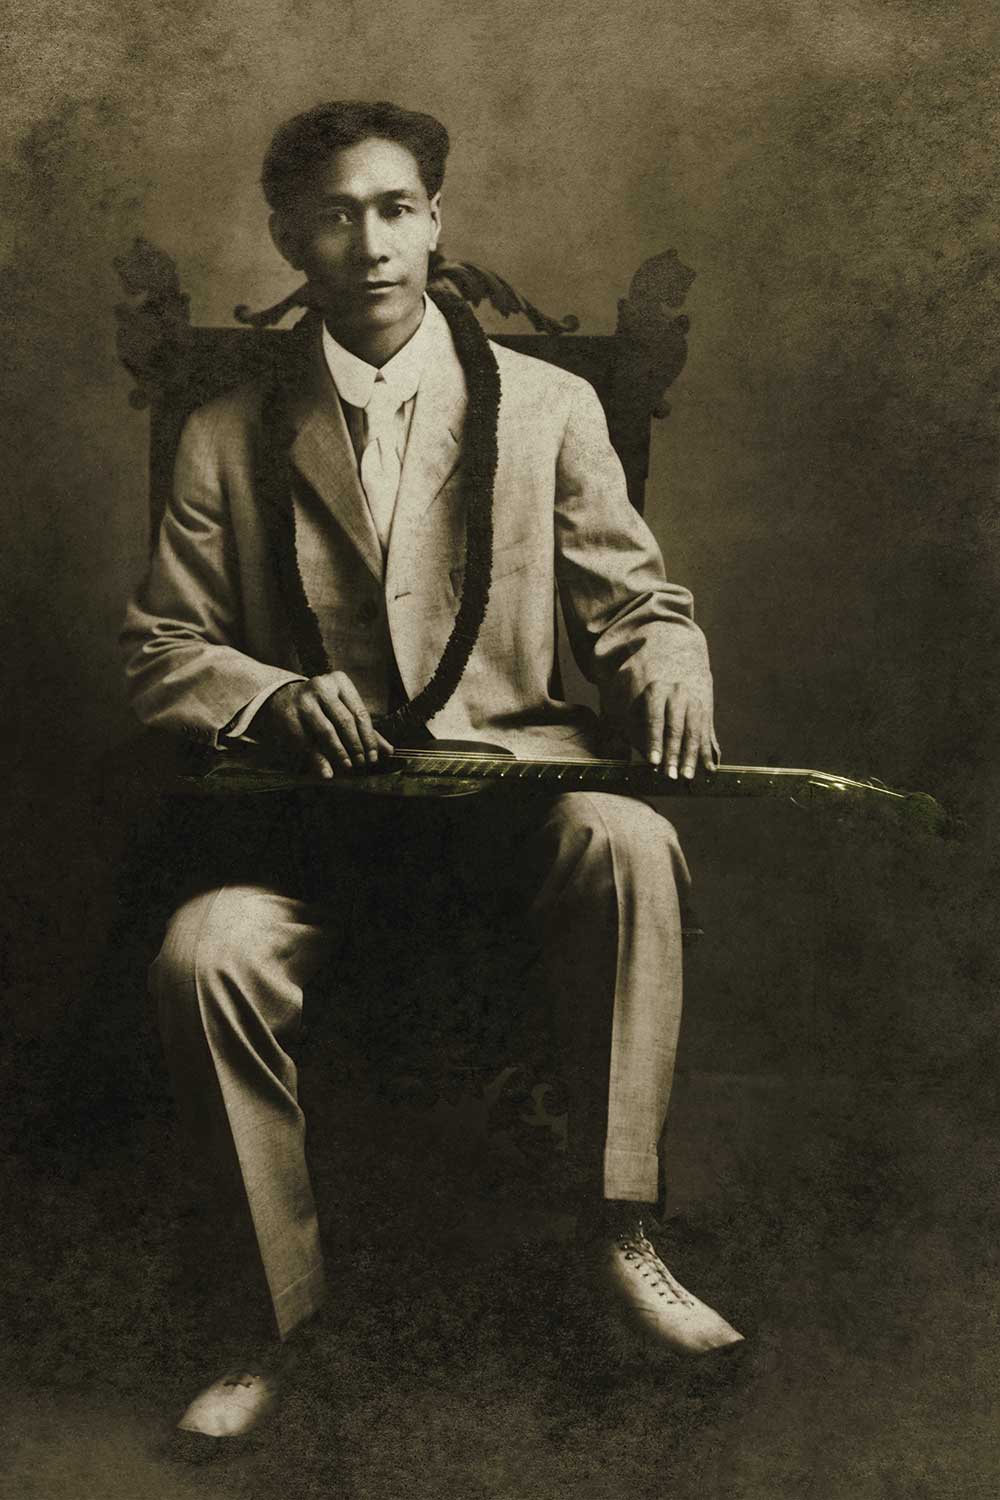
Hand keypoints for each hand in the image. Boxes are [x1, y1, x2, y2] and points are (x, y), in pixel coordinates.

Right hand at [254, 672, 392, 777]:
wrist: (282, 697)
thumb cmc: (321, 706)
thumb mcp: (342, 709)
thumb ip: (364, 729)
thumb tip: (388, 751)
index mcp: (340, 682)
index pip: (360, 712)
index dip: (369, 737)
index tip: (374, 756)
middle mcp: (322, 686)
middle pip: (345, 721)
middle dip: (356, 745)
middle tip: (361, 763)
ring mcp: (304, 700)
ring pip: (327, 731)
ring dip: (340, 752)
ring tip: (348, 765)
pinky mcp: (289, 715)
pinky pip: (307, 742)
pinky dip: (318, 759)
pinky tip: (327, 772)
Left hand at [630, 680, 719, 780]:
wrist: (671, 658)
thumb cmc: (638, 684)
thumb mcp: (624, 695)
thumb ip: (628, 723)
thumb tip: (634, 754)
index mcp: (656, 689)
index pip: (655, 719)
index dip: (654, 742)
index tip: (654, 762)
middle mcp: (678, 693)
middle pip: (677, 727)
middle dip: (673, 753)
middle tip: (670, 775)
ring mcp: (693, 700)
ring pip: (694, 731)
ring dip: (691, 756)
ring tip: (687, 776)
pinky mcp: (704, 709)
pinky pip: (706, 733)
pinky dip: (707, 751)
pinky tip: (709, 768)